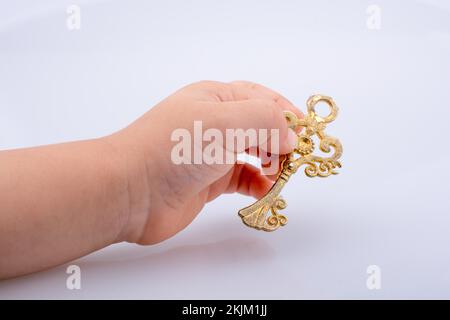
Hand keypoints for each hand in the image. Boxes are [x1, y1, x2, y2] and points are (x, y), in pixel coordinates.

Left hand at [109, 81, 302, 243]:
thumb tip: (290, 137)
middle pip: (260, 126)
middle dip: (281, 140)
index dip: (286, 112)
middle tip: (295, 158)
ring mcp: (212, 154)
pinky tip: (264, 189)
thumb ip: (265, 121)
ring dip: (272, 163)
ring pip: (254, 154)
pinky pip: (243, 179)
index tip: (307, 132)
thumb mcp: (225, 122)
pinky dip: (258, 183)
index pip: (260, 98)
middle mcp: (214, 123)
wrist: (132, 191)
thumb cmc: (175, 147)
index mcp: (216, 98)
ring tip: (280, 175)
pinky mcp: (209, 182)